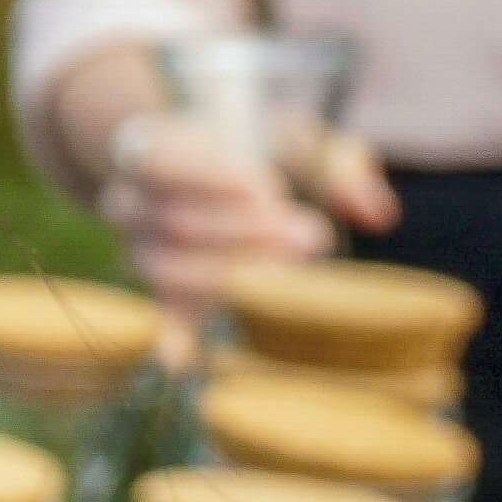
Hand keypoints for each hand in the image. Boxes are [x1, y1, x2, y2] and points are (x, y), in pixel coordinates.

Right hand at [91, 107, 398, 314]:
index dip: (207, 176)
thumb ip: (335, 165)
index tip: (267, 185)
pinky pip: (163, 316)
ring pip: (172, 268)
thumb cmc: (258, 150)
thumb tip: (376, 214)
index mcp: (144, 149)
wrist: (210, 167)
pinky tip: (181, 361)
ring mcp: (140, 252)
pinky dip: (171, 337)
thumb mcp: (293, 139)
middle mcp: (125, 202)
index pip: (157, 163)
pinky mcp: (167, 294)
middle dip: (243, 231)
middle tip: (311, 235)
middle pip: (174, 222)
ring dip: (234, 271)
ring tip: (295, 265)